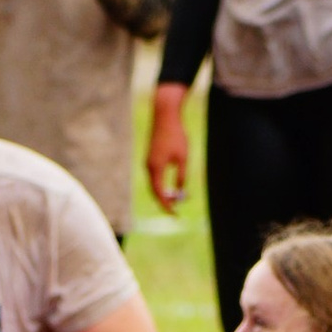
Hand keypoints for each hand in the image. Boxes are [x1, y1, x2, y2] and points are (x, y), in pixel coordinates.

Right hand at [146, 82, 189, 213]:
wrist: (164, 116)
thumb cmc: (176, 135)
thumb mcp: (183, 157)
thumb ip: (181, 175)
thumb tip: (180, 191)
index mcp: (156, 168)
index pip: (159, 193)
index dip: (167, 205)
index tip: (175, 214)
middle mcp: (149, 167)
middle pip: (155, 191)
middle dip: (165, 201)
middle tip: (177, 210)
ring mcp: (148, 162)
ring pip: (154, 185)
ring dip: (165, 194)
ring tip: (178, 199)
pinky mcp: (150, 158)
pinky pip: (154, 178)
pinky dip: (162, 186)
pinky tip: (172, 188)